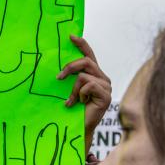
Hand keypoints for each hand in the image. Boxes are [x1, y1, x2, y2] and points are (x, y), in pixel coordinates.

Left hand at [57, 36, 111, 151]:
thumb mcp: (70, 89)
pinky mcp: (106, 95)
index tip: (71, 36)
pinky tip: (80, 104)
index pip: (89, 55)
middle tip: (58, 78)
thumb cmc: (73, 109)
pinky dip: (80, 94)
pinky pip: (88, 85)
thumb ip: (70, 77)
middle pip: (86, 62)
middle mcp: (103, 78)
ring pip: (84, 75)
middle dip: (70, 67)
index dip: (82, 44)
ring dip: (73, 89)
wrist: (78, 128)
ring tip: (71, 101)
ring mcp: (106, 87)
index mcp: (94, 74)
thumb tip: (59, 66)